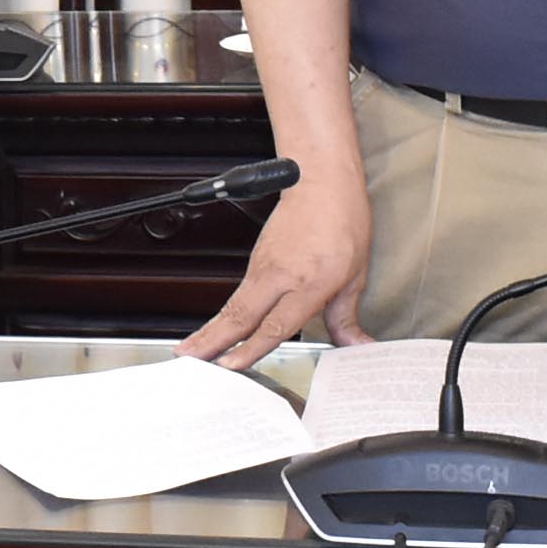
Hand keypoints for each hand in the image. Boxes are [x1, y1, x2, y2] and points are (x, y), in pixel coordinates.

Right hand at [179, 174, 371, 365]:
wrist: (320, 181)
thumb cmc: (342, 220)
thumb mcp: (356, 274)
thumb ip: (347, 316)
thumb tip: (356, 344)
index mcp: (311, 280)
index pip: (276, 324)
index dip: (252, 348)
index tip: (232, 365)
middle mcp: (282, 274)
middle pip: (240, 315)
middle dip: (213, 341)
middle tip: (192, 362)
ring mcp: (264, 265)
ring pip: (233, 305)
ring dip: (210, 330)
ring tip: (190, 351)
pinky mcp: (256, 260)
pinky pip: (238, 294)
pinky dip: (222, 315)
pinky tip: (214, 330)